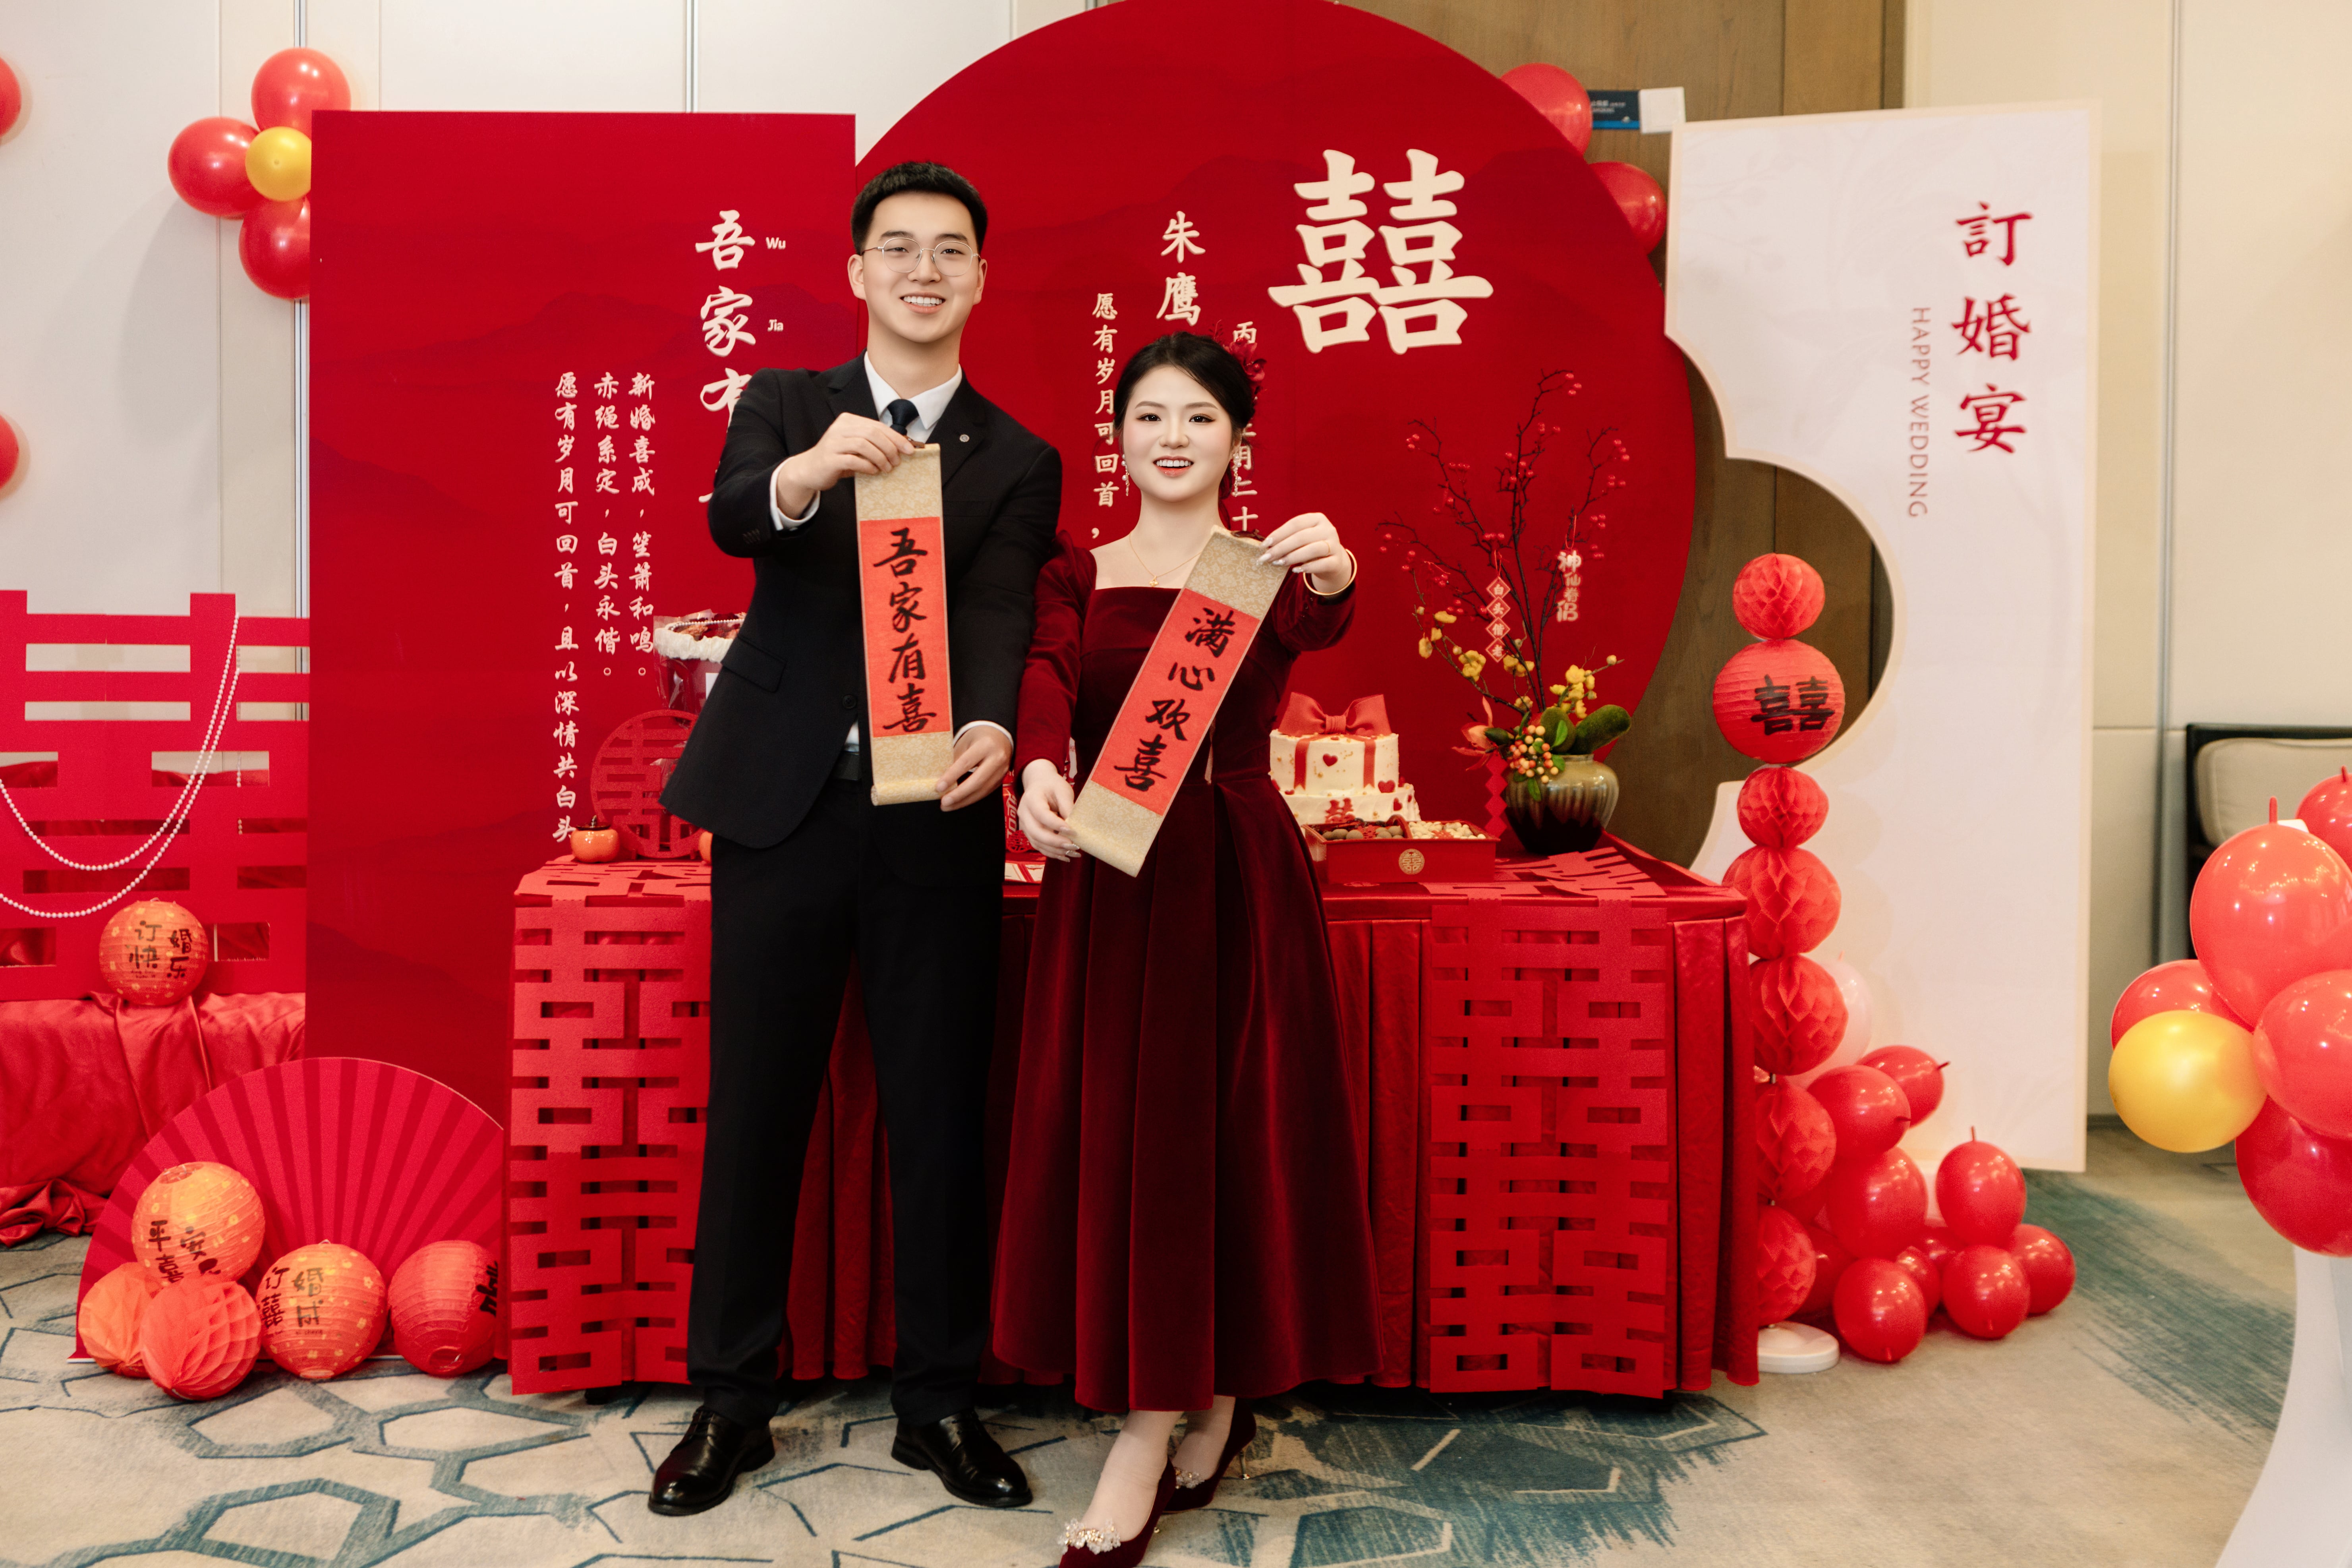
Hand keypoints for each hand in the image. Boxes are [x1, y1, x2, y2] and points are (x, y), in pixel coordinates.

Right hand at [773, 412, 915, 515]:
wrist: (809, 470)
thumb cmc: (838, 459)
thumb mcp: (856, 448)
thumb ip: (873, 444)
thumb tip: (901, 448)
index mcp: (848, 421)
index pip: (877, 425)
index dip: (896, 437)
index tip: (910, 450)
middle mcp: (839, 428)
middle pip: (872, 433)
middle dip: (890, 448)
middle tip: (898, 462)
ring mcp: (833, 442)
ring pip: (864, 445)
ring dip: (880, 458)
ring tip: (887, 468)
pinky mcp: (829, 458)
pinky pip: (853, 460)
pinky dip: (867, 466)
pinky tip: (873, 472)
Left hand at [936, 725, 1011, 811]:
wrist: (1000, 737)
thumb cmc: (978, 738)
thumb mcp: (965, 742)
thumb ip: (955, 758)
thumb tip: (940, 778)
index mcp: (986, 745)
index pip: (966, 763)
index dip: (952, 776)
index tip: (939, 787)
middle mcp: (997, 758)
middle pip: (977, 781)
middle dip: (959, 794)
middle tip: (944, 802)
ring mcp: (1002, 771)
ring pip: (982, 790)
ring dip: (964, 801)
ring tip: (947, 806)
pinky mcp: (1001, 780)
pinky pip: (985, 792)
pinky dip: (971, 799)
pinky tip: (959, 802)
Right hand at [1017, 759, 1080, 859]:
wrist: (1039, 784)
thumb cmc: (1052, 786)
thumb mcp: (1062, 790)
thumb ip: (1067, 806)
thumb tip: (1074, 825)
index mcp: (1031, 799)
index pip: (1041, 814)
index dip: (1056, 825)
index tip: (1073, 831)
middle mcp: (1024, 813)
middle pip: (1036, 832)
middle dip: (1055, 842)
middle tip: (1073, 846)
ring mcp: (1025, 825)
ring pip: (1037, 842)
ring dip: (1055, 850)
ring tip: (1073, 853)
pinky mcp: (1029, 833)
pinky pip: (1039, 846)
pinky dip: (1052, 853)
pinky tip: (1066, 856)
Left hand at [1258, 511, 1351, 593]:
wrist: (1333, 562)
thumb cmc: (1310, 547)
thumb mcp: (1301, 539)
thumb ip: (1287, 539)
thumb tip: (1266, 547)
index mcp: (1317, 518)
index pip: (1295, 523)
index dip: (1278, 534)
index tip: (1264, 545)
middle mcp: (1328, 529)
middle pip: (1302, 537)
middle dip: (1281, 547)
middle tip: (1267, 557)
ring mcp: (1335, 545)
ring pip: (1313, 549)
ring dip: (1292, 557)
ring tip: (1278, 563)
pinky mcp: (1337, 561)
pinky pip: (1323, 563)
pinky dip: (1308, 567)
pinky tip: (1295, 570)